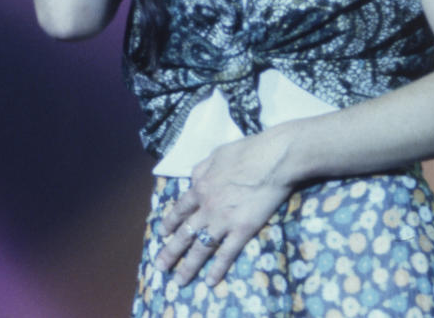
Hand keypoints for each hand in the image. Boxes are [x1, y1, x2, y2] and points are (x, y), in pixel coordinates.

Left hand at [156, 129, 295, 286]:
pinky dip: (217, 268)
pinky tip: (210, 281)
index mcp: (200, 186)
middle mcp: (207, 207)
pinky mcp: (242, 230)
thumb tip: (194, 179)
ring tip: (178, 281)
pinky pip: (226, 253)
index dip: (170, 223)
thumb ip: (203, 168)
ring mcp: (223, 220)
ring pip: (200, 248)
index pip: (180, 209)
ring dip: (188, 266)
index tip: (162, 234)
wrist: (273, 159)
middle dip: (170, 251)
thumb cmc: (248, 151)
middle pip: (184, 233)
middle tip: (160, 266)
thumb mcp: (217, 153)